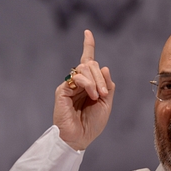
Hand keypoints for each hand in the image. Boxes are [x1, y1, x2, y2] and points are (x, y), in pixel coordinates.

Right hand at [53, 30, 114, 149]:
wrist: (79, 138)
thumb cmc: (92, 124)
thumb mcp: (106, 104)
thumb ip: (107, 86)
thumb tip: (104, 67)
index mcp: (89, 84)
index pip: (88, 61)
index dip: (88, 45)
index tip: (87, 32)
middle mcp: (78, 82)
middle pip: (90, 65)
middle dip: (101, 77)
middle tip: (104, 94)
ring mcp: (70, 85)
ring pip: (84, 69)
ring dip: (96, 81)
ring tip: (97, 96)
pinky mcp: (62, 90)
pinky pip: (77, 78)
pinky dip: (88, 84)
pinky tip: (91, 94)